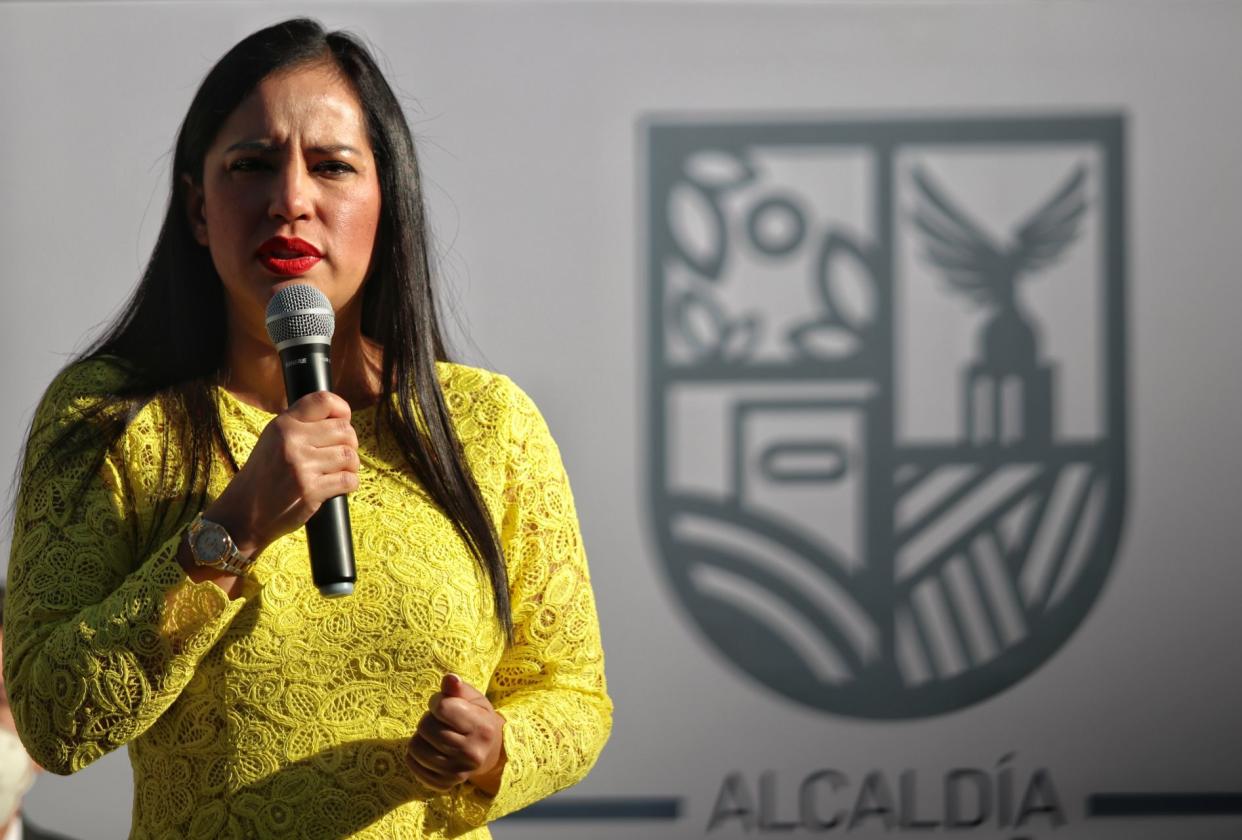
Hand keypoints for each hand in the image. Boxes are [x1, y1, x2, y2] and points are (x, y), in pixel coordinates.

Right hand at [205, 390, 359, 557]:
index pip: (323, 401)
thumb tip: (340, 417)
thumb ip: (300, 425)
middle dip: (350, 443)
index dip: (342, 409)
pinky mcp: (310, 490)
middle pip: (345, 430)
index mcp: (283, 424)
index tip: (344, 420)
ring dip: (351, 466)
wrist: (244, 512)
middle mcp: (292, 441)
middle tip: (340, 454)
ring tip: (339, 471)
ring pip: (349, 456)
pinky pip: (348, 480)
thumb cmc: (264, 476)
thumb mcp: (273, 440)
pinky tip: (338, 486)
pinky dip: (349, 484)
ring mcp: (301, 466)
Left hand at [406, 674, 506, 794]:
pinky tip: (430, 750)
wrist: (490, 752)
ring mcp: (458, 772)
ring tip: (435, 736)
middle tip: (440, 722)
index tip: (443, 705)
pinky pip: (412, 765)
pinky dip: (415, 755)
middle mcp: (472, 753)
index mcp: (482, 728)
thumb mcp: (474, 700)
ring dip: (421, 737)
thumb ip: (459, 688)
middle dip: (428, 719)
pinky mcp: (444, 784)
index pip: (442, 708)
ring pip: (415, 748)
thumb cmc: (478, 719)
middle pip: (426, 728)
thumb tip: (449, 679)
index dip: (437, 702)